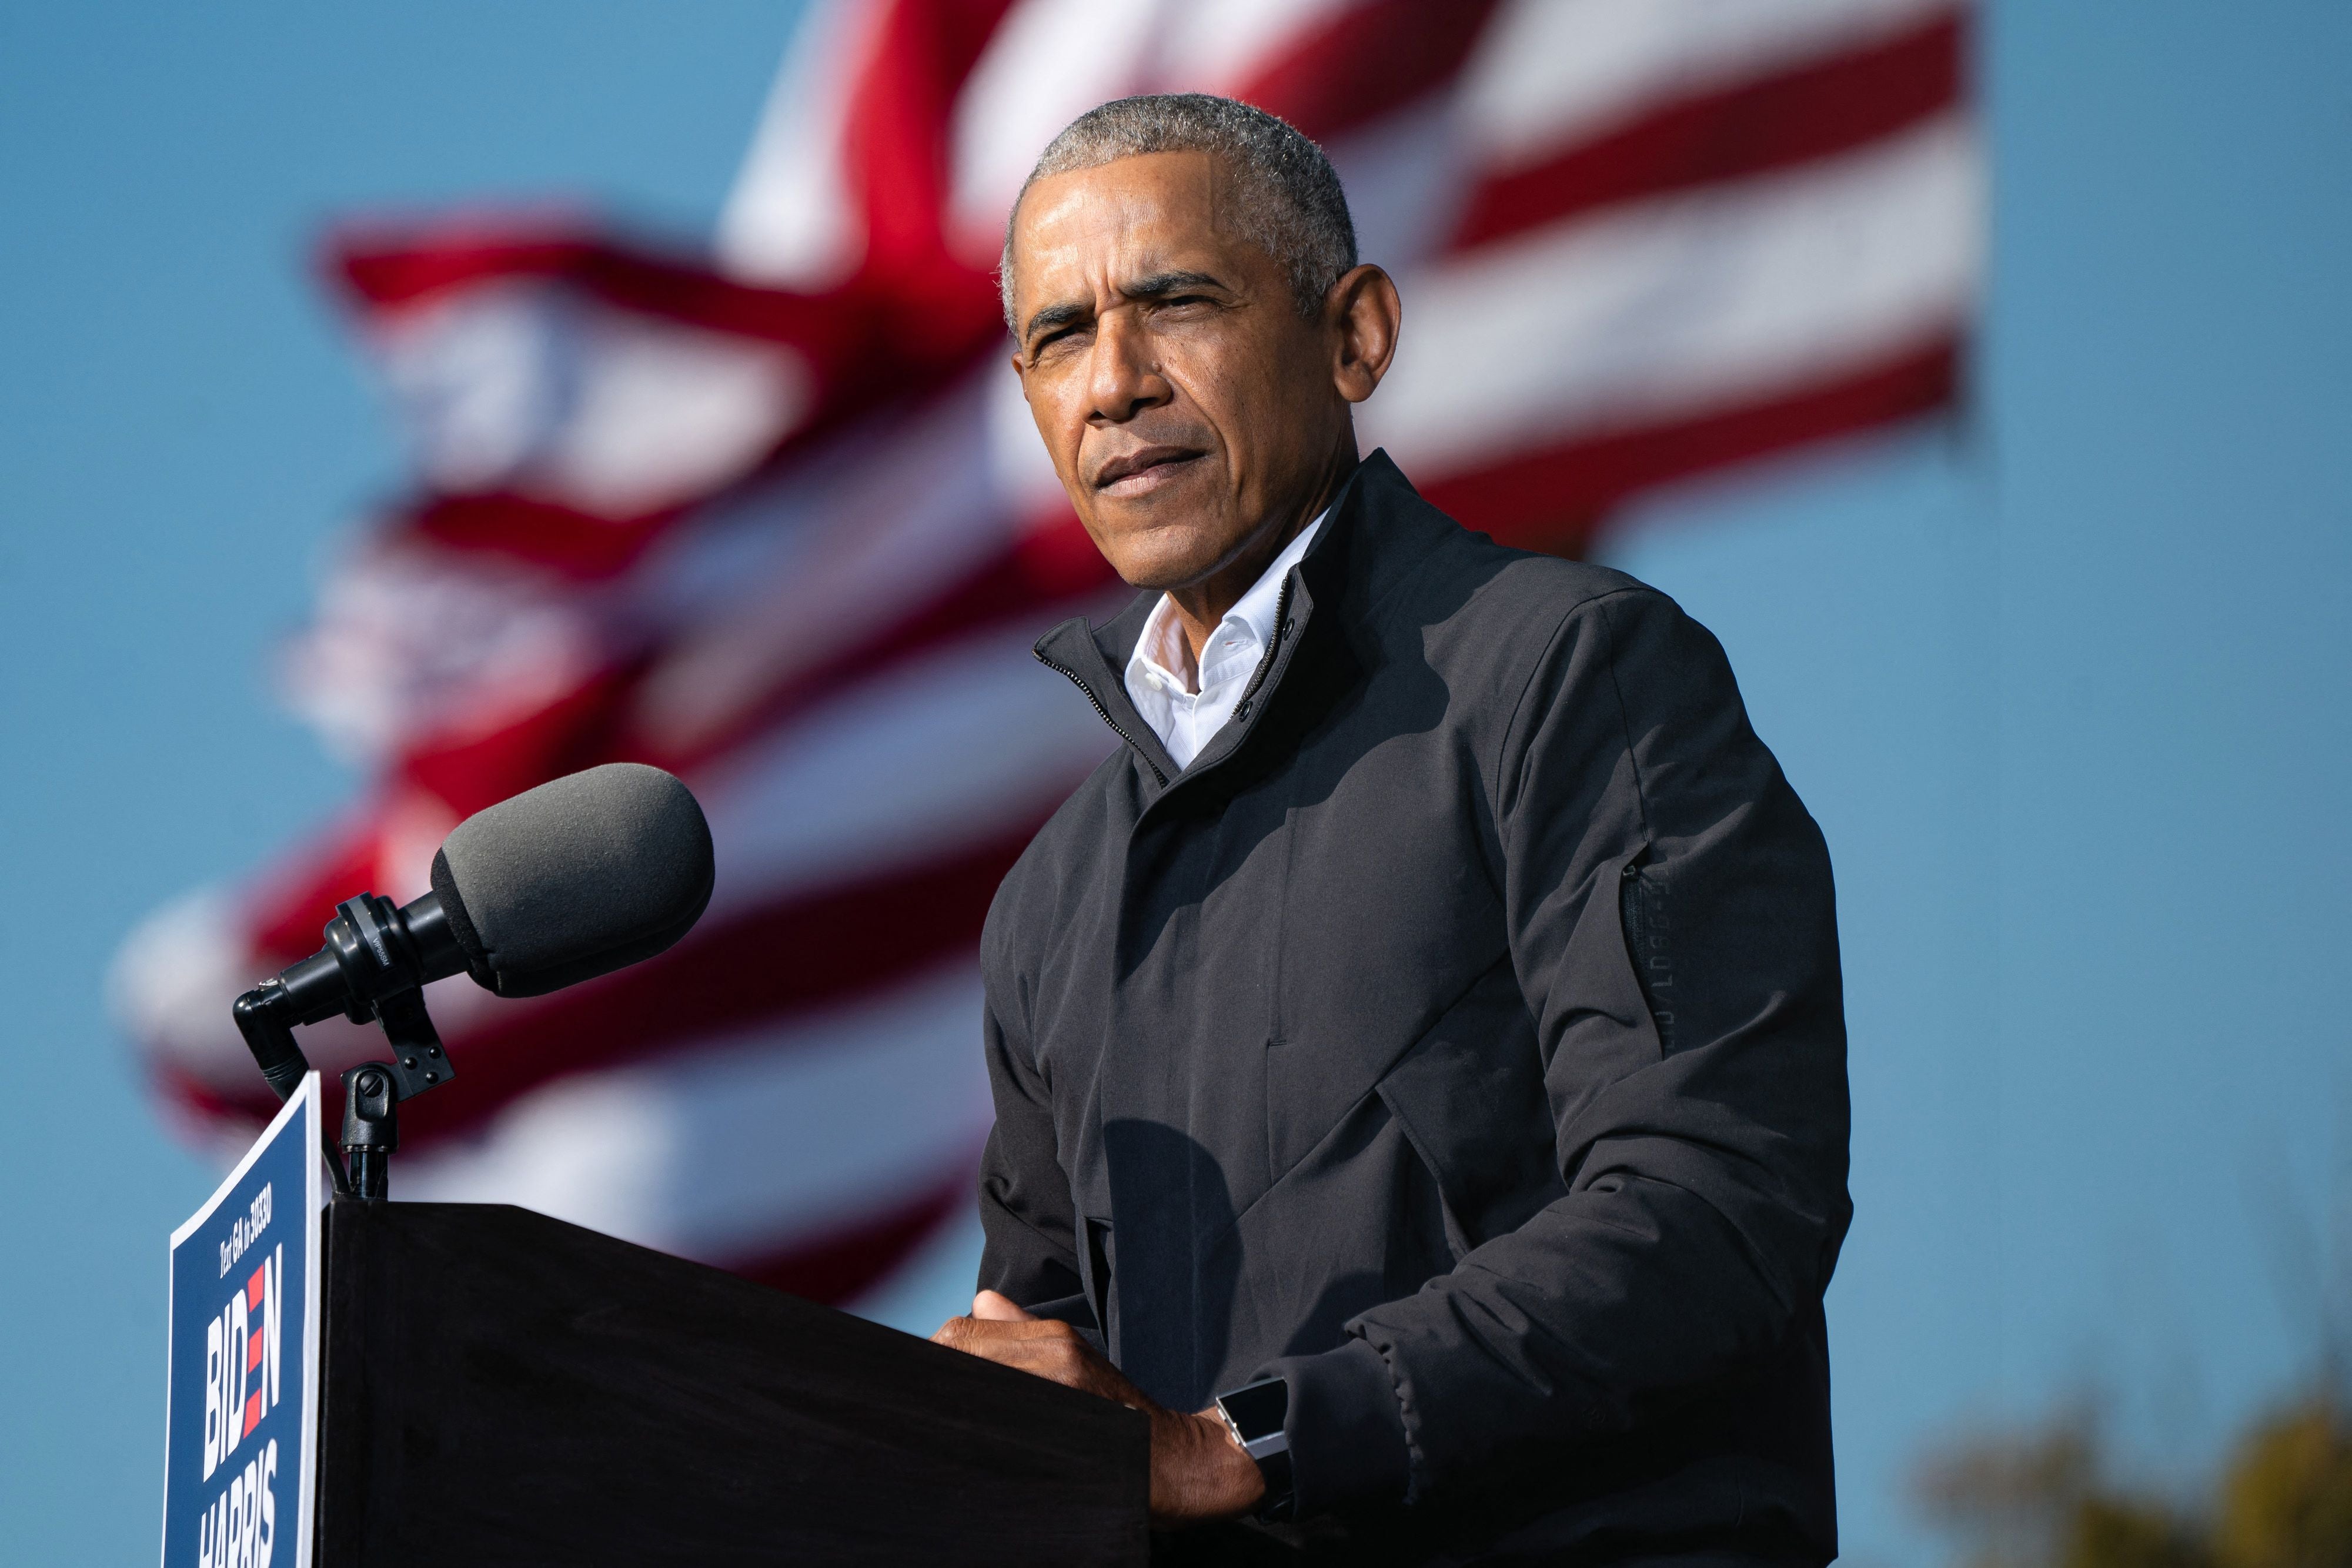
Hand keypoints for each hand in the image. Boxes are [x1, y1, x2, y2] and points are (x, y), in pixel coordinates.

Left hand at [932, 1290, 1266, 1524]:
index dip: (933, 1356)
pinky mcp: (1059, 1435)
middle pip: (957, 1357)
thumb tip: (981, 1301)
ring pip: (971, 1394)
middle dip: (932, 1383)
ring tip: (936, 1427)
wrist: (1173, 1459)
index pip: (961, 1334)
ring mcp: (1055, 1398)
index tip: (923, 1378)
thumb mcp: (1078, 1357)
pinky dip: (971, 1437)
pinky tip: (968, 1448)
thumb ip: (1023, 1331)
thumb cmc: (1120, 1411)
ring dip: (948, 1411)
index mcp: (1053, 1339)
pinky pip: (993, 1432)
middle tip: (922, 1408)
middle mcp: (1053, 1361)